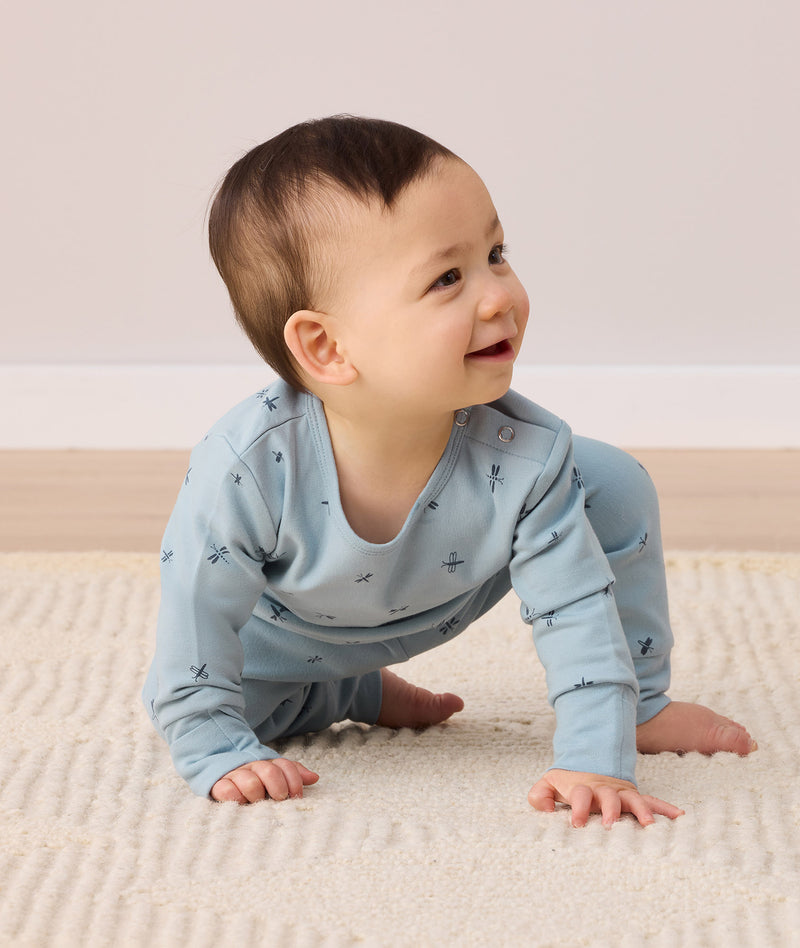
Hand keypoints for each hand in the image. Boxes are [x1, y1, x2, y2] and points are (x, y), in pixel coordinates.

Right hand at [211, 758, 319, 803]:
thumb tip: (315, 777)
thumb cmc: (254, 783)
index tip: (296, 796)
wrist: (217, 772)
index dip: (294, 780)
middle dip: (278, 787)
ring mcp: (235, 775)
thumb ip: (293, 775)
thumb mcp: (275, 778)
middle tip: (279, 799)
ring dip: (257, 794)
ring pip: (250, 782)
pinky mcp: (218, 785)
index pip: (285, 766)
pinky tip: (239, 803)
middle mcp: (252, 767)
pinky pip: (226, 790)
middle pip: (270, 771)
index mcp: (268, 765)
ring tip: (257, 803)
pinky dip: (235, 797)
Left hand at [528, 769, 683, 827]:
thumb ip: (540, 794)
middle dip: (610, 809)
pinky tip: (679, 816)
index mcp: (583, 787)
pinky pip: (651, 801)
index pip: (580, 794)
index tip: (575, 823)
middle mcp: (604, 789)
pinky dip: (665, 808)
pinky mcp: (633, 797)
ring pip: (633, 799)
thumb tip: (545, 807)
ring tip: (650, 824)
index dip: (577, 807)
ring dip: (641, 810)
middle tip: (609, 825)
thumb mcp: (549, 784)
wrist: (587, 765)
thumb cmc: (567, 784)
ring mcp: (621, 792)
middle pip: (609, 796)